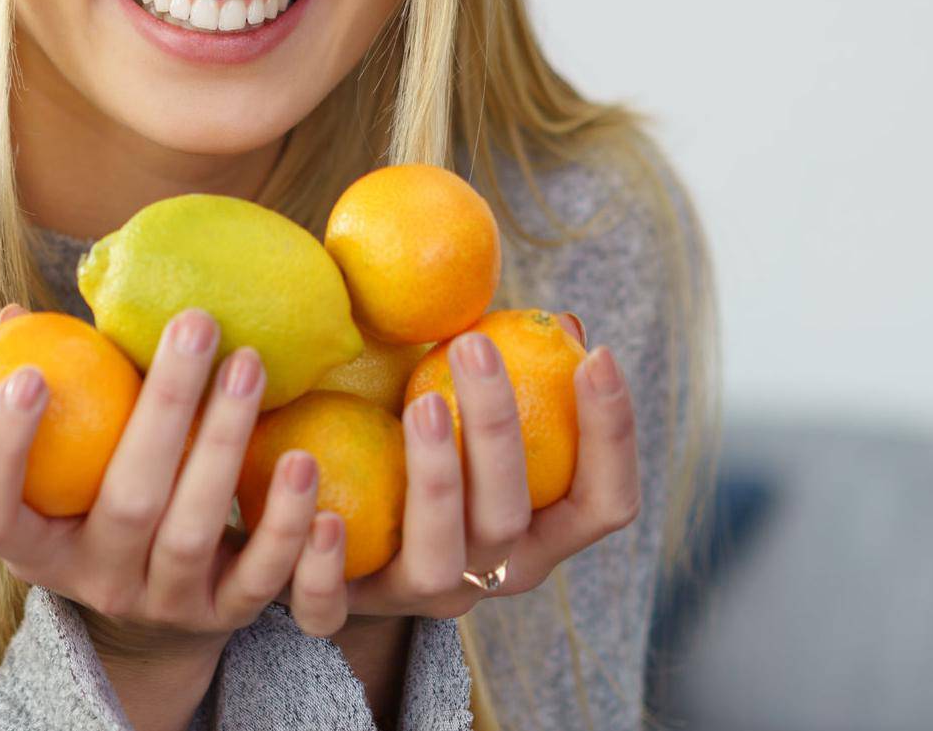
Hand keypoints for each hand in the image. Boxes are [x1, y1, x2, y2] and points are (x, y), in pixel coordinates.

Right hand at [0, 305, 348, 649]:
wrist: (164, 603)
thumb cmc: (104, 495)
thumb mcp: (65, 461)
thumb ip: (45, 390)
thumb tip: (16, 311)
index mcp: (38, 546)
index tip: (30, 374)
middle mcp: (96, 581)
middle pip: (127, 501)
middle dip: (164, 405)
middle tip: (197, 322)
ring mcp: (164, 603)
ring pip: (193, 531)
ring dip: (225, 441)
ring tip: (249, 365)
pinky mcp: (227, 612)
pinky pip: (263, 573)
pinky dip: (286, 520)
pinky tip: (302, 461)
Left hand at [341, 312, 641, 619]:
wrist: (339, 529)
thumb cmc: (420, 445)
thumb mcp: (467, 410)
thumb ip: (513, 373)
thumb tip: (561, 322)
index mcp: (537, 534)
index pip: (604, 504)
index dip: (612, 437)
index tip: (598, 356)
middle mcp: (488, 573)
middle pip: (511, 517)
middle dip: (499, 431)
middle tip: (473, 345)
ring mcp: (418, 597)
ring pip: (438, 559)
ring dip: (435, 478)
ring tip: (422, 403)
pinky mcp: (344, 610)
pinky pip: (332, 605)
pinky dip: (327, 562)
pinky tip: (320, 511)